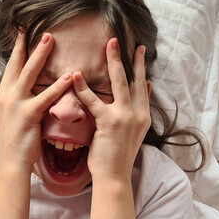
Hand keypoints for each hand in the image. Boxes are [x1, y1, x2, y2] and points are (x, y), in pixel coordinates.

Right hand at [0, 32, 71, 167]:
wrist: (11, 162)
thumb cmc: (16, 140)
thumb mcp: (13, 114)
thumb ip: (19, 98)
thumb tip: (29, 86)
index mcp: (3, 94)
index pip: (12, 67)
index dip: (18, 50)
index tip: (24, 34)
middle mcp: (6, 95)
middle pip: (18, 64)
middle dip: (29, 45)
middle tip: (41, 31)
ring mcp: (15, 104)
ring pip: (28, 74)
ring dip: (40, 55)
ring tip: (51, 40)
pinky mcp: (27, 114)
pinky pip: (44, 96)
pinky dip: (57, 85)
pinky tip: (69, 77)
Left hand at [72, 38, 150, 179]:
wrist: (115, 177)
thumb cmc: (118, 156)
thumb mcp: (133, 133)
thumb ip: (136, 112)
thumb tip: (143, 91)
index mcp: (143, 117)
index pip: (143, 88)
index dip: (140, 70)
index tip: (139, 54)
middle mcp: (138, 114)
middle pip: (135, 80)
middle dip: (132, 58)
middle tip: (128, 42)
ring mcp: (125, 118)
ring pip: (120, 83)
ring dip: (114, 61)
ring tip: (109, 45)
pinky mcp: (109, 123)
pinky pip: (94, 101)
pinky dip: (83, 87)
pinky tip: (76, 75)